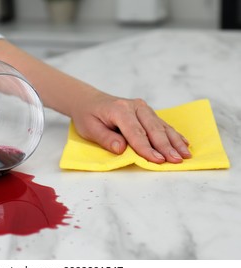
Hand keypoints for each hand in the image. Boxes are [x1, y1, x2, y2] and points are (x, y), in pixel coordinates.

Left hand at [70, 92, 190, 163]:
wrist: (89, 100)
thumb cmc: (88, 116)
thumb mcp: (90, 128)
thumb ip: (106, 138)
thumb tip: (122, 149)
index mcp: (120, 110)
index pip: (136, 133)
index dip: (147, 149)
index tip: (158, 161)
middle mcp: (134, 106)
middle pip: (153, 129)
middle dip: (166, 146)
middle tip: (177, 160)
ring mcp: (142, 108)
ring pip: (161, 126)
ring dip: (174, 141)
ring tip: (185, 155)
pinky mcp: (146, 111)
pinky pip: (161, 123)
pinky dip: (173, 134)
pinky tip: (184, 142)